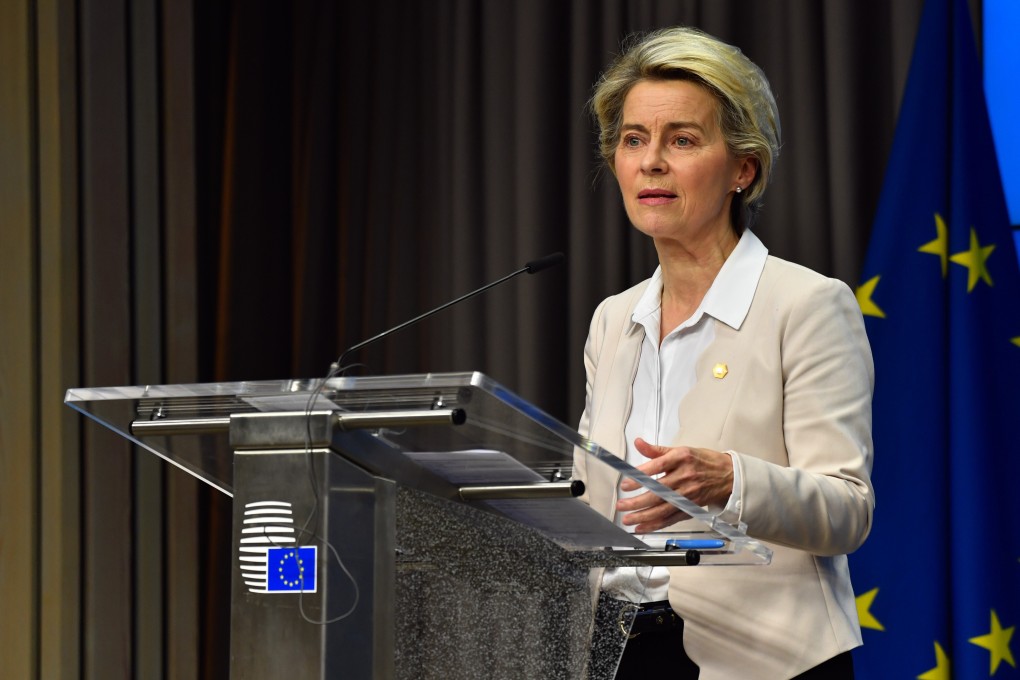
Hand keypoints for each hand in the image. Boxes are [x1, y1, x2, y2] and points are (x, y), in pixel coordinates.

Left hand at [616, 438, 733, 532]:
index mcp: (681, 458)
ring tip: (627, 519)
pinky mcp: (691, 507)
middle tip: (621, 505)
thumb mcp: (680, 450)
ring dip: (644, 516)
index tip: (626, 484)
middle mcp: (685, 477)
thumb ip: (656, 450)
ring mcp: (689, 494)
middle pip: (659, 492)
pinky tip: (642, 527)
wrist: (728, 475)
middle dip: (638, 501)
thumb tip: (638, 442)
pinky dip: (656, 524)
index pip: (657, 467)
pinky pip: (671, 518)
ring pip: (663, 508)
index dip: (641, 477)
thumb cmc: (702, 461)